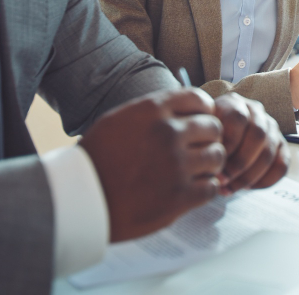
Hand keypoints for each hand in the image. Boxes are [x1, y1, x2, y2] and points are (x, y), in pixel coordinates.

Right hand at [80, 88, 224, 242]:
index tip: (200, 122)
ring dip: (210, 164)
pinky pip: (211, 186)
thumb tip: (183, 108)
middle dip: (209, 138)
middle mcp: (168, 132)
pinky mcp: (180, 195)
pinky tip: (192, 190)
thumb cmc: (97, 158)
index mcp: (153, 110)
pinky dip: (206, 188)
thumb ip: (153, 112)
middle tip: (198, 150)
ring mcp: (176, 164)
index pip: (199, 99)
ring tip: (197, 171)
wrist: (81, 198)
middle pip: (214, 127)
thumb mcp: (120, 119)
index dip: (204, 111)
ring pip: (217, 156)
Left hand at [213, 93, 290, 193]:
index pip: (238, 117)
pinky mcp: (281, 145)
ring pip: (269, 152)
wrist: (215, 139)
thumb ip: (205, 142)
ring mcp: (271, 127)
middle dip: (240, 163)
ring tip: (231, 188)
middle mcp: (255, 111)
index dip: (228, 142)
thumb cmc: (204, 138)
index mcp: (234, 103)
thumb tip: (214, 165)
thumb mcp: (198, 132)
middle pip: (258, 135)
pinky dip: (265, 181)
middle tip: (223, 180)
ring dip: (249, 175)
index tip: (215, 162)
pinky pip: (282, 165)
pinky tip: (247, 188)